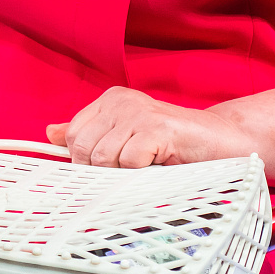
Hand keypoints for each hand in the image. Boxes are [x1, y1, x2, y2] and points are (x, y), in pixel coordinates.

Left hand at [47, 87, 258, 168]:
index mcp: (110, 100)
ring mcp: (138, 112)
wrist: (223, 141)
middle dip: (101, 171)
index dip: (83, 160)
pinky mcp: (156, 128)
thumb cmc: (175, 144)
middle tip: (129, 172)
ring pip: (103, 158)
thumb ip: (91, 135)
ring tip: (146, 167)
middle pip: (82, 148)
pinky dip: (141, 172)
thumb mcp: (127, 137)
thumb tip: (51, 134)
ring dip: (123, 173)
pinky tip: (159, 163)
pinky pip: (129, 161)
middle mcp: (120, 100)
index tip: (101, 173)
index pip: (74, 134)